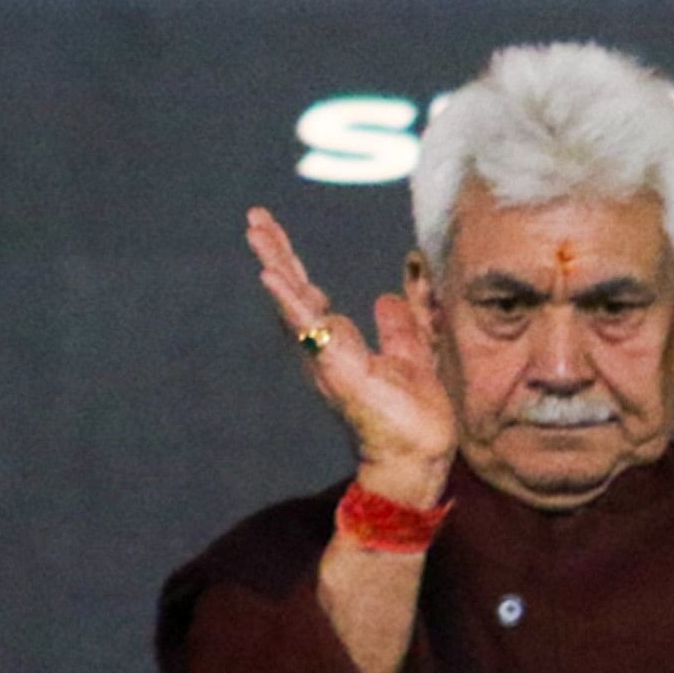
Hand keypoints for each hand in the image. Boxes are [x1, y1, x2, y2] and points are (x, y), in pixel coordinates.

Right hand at [248, 207, 455, 496]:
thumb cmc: (414, 416)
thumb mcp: (413, 354)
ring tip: (256, 231)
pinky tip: (271, 276)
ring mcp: (326, 357)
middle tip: (254, 218)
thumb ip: (401, 324)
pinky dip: (288, 300)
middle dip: (274, 252)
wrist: (419, 454)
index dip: (292, 263)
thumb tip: (387, 296)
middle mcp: (324, 348)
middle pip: (294, 290)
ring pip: (295, 301)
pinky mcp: (336, 366)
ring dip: (275, 263)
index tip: (273, 232)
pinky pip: (308, 327)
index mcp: (338, 344)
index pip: (310, 294)